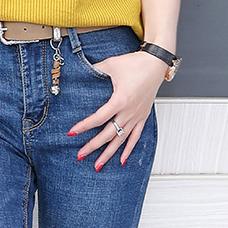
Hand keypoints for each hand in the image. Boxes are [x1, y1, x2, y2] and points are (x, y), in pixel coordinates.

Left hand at [69, 51, 167, 169]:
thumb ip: (94, 70)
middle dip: (93, 146)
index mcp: (121, 100)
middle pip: (108, 134)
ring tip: (98, 165)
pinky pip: (135, 136)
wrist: (156, 63)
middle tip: (80, 154)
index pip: (99, 118)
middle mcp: (129, 111)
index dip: (84, 126)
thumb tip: (79, 70)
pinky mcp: (142, 116)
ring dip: (109, 153)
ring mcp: (137, 116)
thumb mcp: (111, 64)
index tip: (72, 132)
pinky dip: (129, 149)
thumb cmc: (136, 63)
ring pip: (121, 139)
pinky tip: (122, 160)